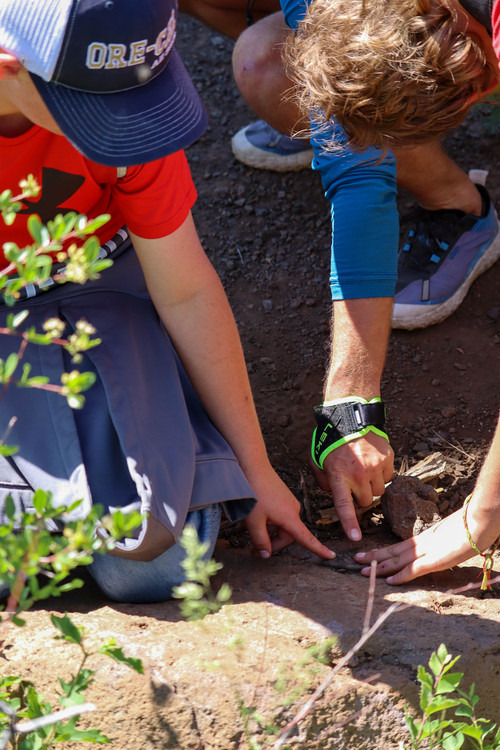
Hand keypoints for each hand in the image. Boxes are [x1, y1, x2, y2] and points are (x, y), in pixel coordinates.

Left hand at [243, 468, 334, 560]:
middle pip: (288, 535)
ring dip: (270, 532)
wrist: (252, 466)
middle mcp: (293, 509)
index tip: (330, 555)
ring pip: (282, 524)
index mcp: (290, 518)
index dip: (319, 549)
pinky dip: (270, 521)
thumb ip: (260, 541)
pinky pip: (279, 514)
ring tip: (252, 530)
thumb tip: (265, 555)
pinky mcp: (282, 495)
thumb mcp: (253, 522)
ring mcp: (288, 501)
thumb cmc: (253, 493)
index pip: (307, 538)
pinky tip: (256, 517)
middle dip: (273, 543)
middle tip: (255, 550)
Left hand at [311, 431, 393, 541]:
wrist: (350, 418)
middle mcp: (359, 474)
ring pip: (379, 491)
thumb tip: (333, 493)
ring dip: (371, 486)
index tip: (355, 538)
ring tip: (362, 470)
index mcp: (339, 476)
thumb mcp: (316, 460)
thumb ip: (323, 480)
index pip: (344, 505)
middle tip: (353, 482)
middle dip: (360, 496)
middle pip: (366, 501)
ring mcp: (375, 466)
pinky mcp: (387, 459)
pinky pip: (387, 477)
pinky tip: (371, 461)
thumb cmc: (330, 441)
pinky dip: (381, 473)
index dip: (349, 523)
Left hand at [353, 504, 496, 584]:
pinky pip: (414, 569)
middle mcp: (423, 543)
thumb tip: (441, 544)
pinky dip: (400, 575)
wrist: (481, 520)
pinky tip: (388, 581)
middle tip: (355, 560)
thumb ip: (443, 540)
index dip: (383, 551)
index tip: (370, 554)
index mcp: (426, 538)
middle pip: (393, 551)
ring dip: (379, 566)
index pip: (399, 546)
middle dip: (374, 557)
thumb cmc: (472, 525)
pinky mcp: (436, 559)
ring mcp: (428, 551)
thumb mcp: (453, 534)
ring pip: (397, 560)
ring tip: (362, 571)